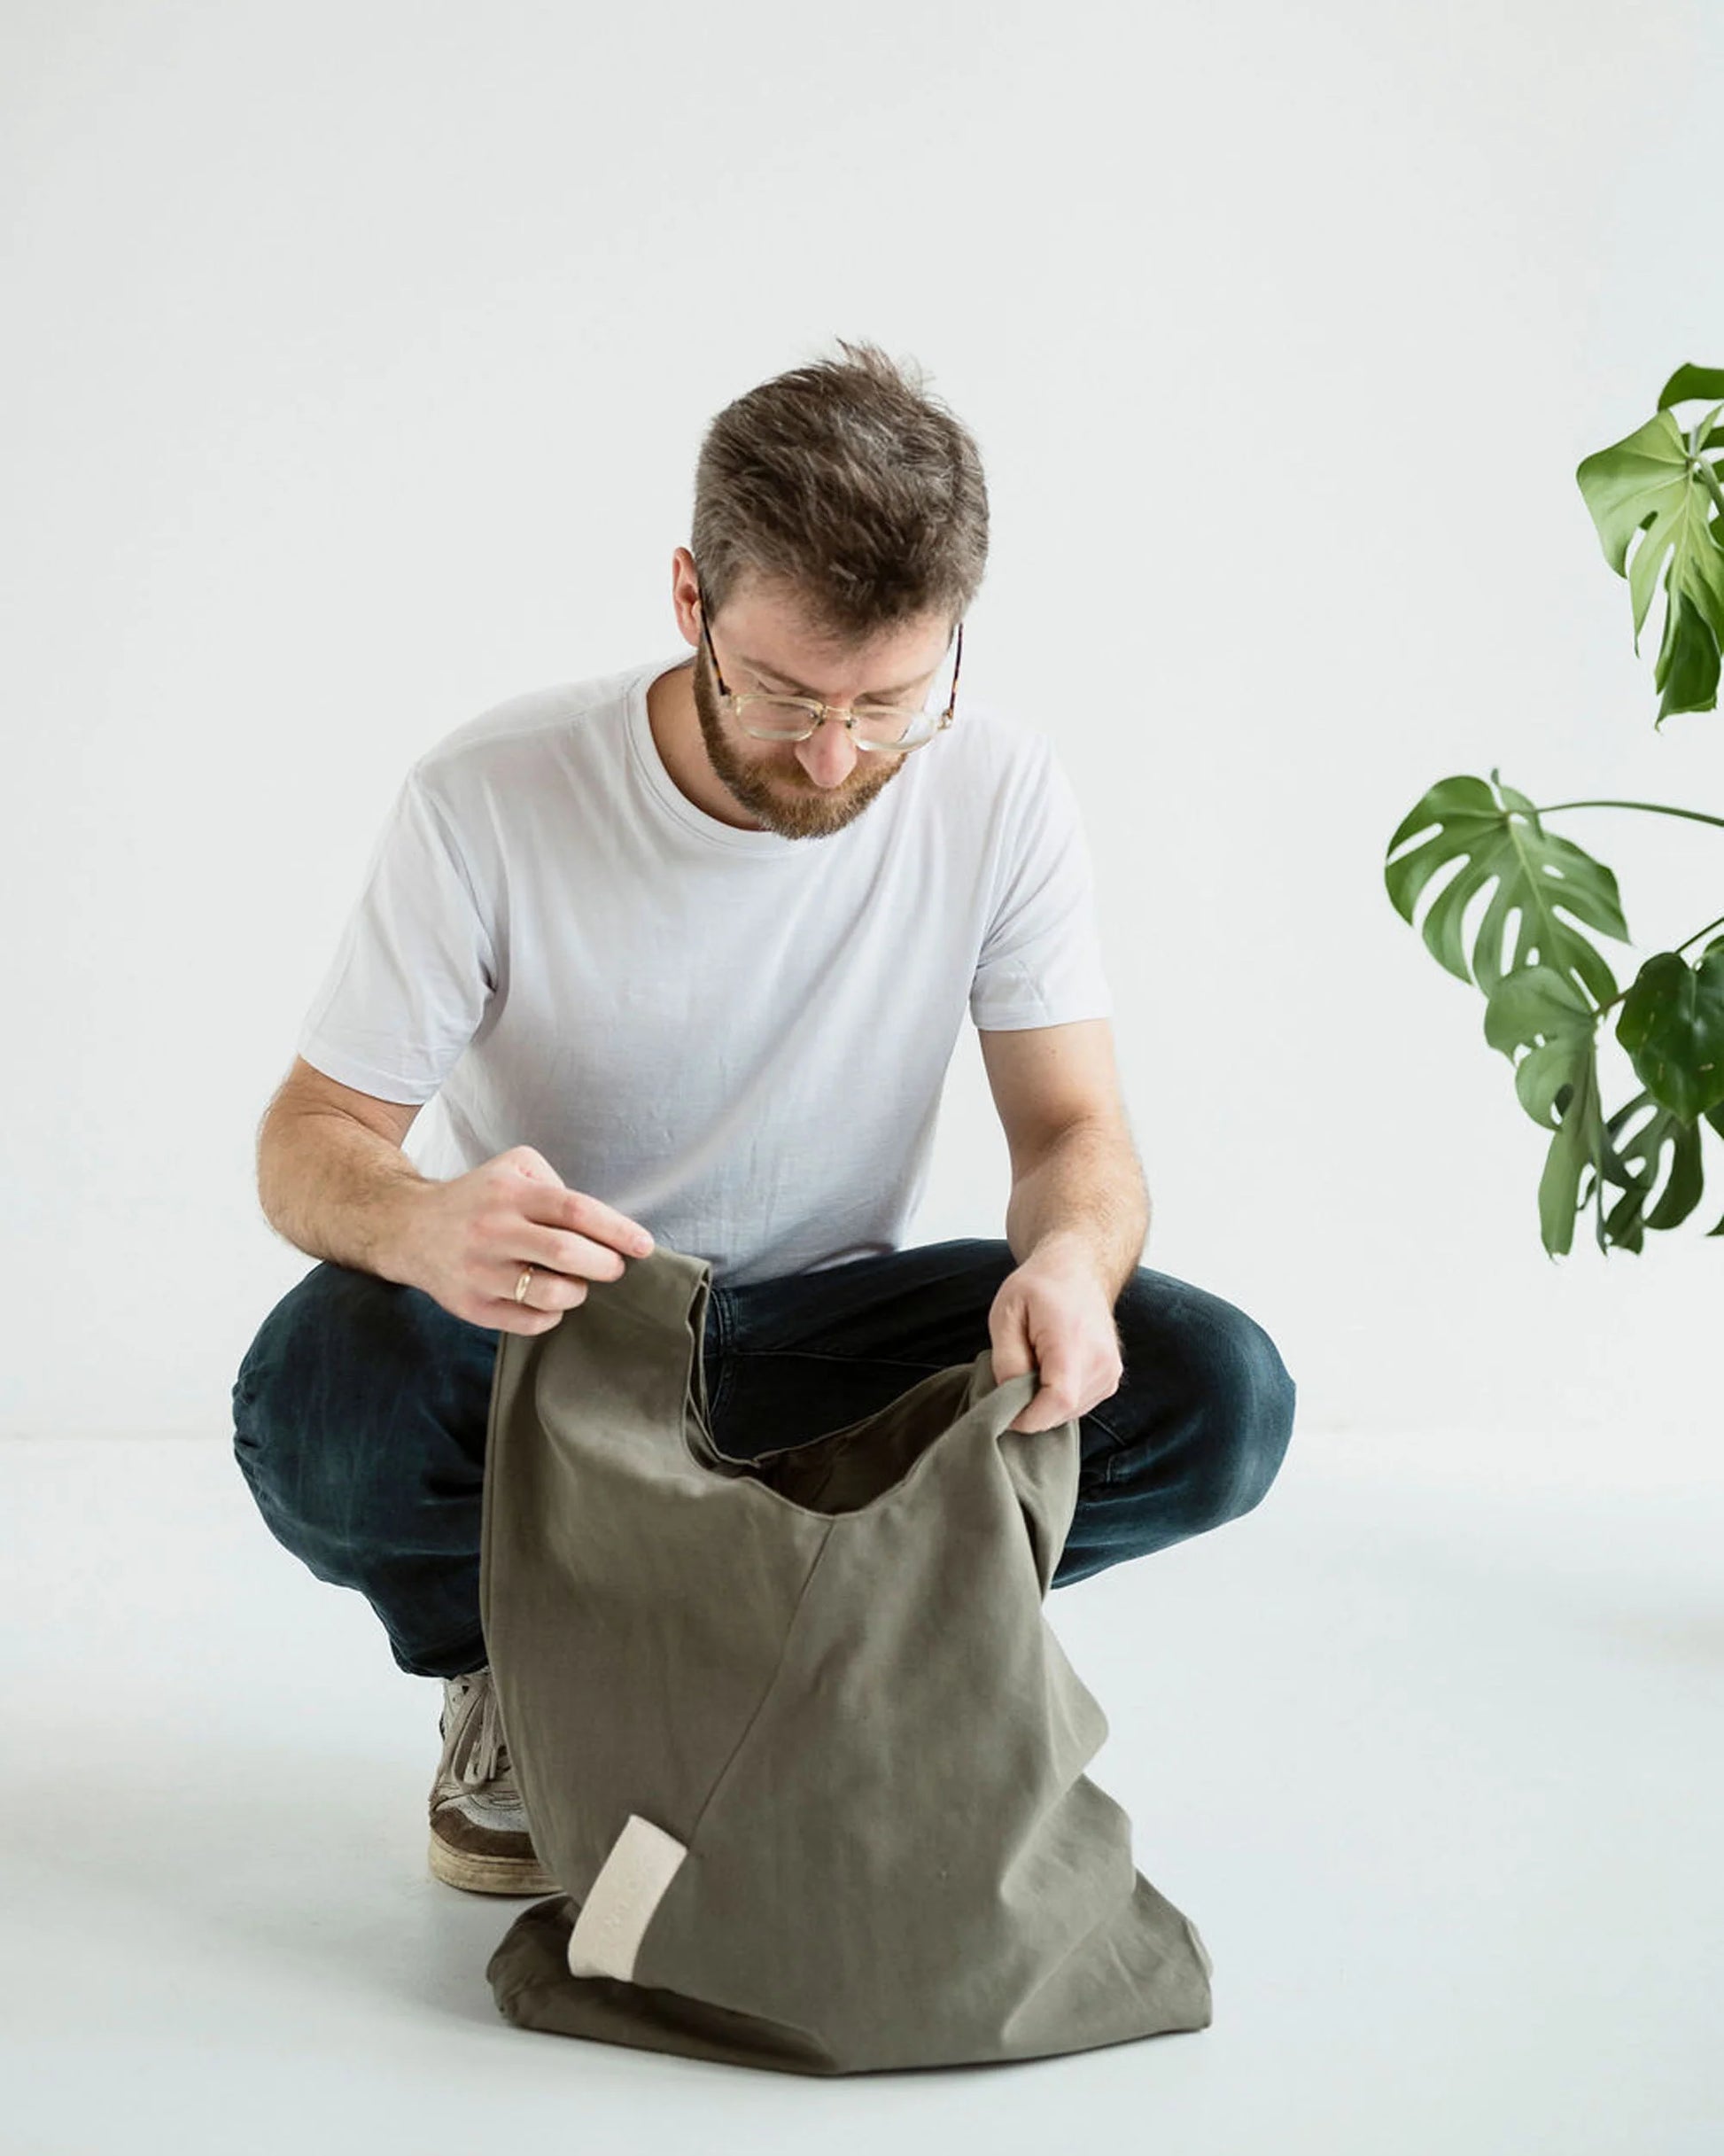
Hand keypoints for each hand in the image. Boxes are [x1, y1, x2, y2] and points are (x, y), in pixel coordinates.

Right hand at [407, 1144, 654, 1333]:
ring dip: (577, 1293)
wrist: (409, 1228)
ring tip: (576, 1283)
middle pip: (566, 1254)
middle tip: (613, 1268)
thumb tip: (598, 1223)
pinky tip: (549, 1302)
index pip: (575, 1211)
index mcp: (510, 1194)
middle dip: (604, 1265)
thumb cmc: (477, 1198)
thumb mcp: (513, 1168)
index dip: (617, 1230)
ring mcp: (480, 1272)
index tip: (643, 1246)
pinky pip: (528, 1323)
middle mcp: (493, 1231)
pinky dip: (551, 1317)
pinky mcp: (470, 1306)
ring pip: (550, 1295)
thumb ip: (556, 1184)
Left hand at [987, 1242, 1123, 1433]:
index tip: (1003, 1413)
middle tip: (1011, 1382)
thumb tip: (1011, 1399)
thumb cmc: (1039, 1287)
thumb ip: (1007, 1360)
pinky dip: (1058, 1398)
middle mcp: (1101, 1362)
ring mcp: (1110, 1372)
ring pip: (1070, 1413)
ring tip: (1033, 1368)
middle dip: (1031, 1409)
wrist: (1078, 1271)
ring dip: (1044, 1403)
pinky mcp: (1111, 1379)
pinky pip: (1079, 1405)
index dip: (1028, 1417)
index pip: (1058, 1401)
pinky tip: (1048, 1371)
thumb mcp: (1006, 1314)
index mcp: (1074, 1342)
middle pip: (1062, 1411)